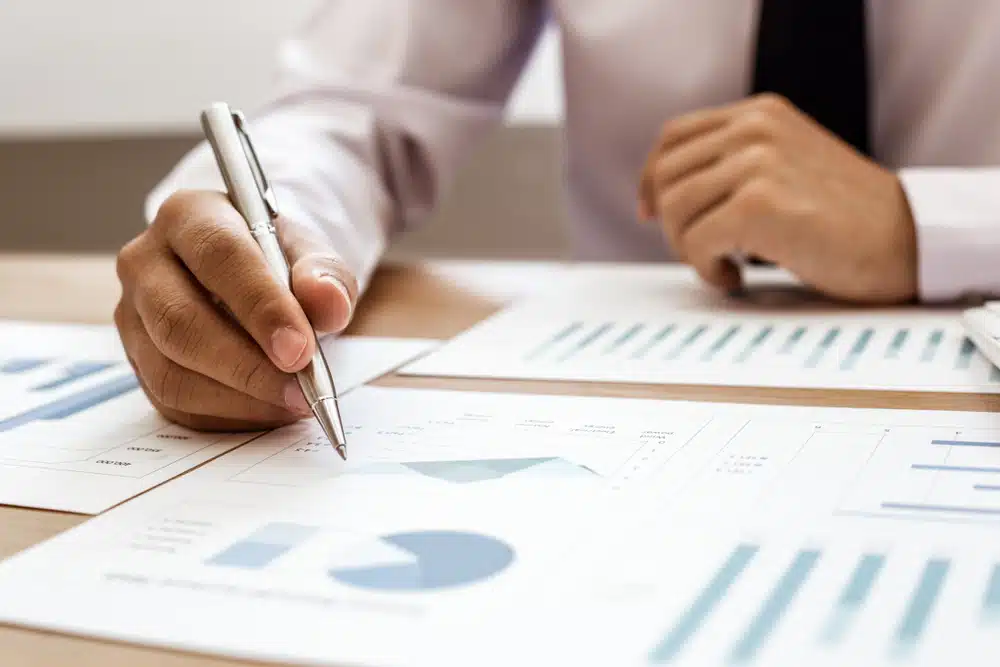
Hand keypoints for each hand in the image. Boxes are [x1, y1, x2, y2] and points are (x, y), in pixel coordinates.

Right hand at [115, 190, 357, 429]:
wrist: (250, 272)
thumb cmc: (276, 258)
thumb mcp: (310, 252)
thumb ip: (324, 273)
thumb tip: (329, 303)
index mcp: (188, 216)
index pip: (220, 257)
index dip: (261, 307)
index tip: (300, 350)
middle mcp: (145, 261)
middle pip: (181, 322)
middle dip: (247, 366)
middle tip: (301, 391)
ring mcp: (133, 315)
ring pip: (171, 372)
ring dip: (238, 398)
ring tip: (292, 404)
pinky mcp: (137, 360)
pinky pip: (173, 402)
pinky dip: (226, 415)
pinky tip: (268, 410)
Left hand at [639, 94, 917, 303]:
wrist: (905, 241)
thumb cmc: (846, 216)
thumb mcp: (787, 164)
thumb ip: (735, 164)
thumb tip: (663, 195)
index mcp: (759, 115)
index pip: (674, 137)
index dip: (651, 178)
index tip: (648, 212)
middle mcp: (754, 129)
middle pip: (667, 177)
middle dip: (672, 224)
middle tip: (703, 252)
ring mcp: (756, 163)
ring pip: (674, 211)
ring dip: (689, 249)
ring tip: (724, 266)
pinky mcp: (758, 204)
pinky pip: (695, 242)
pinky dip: (706, 270)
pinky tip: (737, 279)